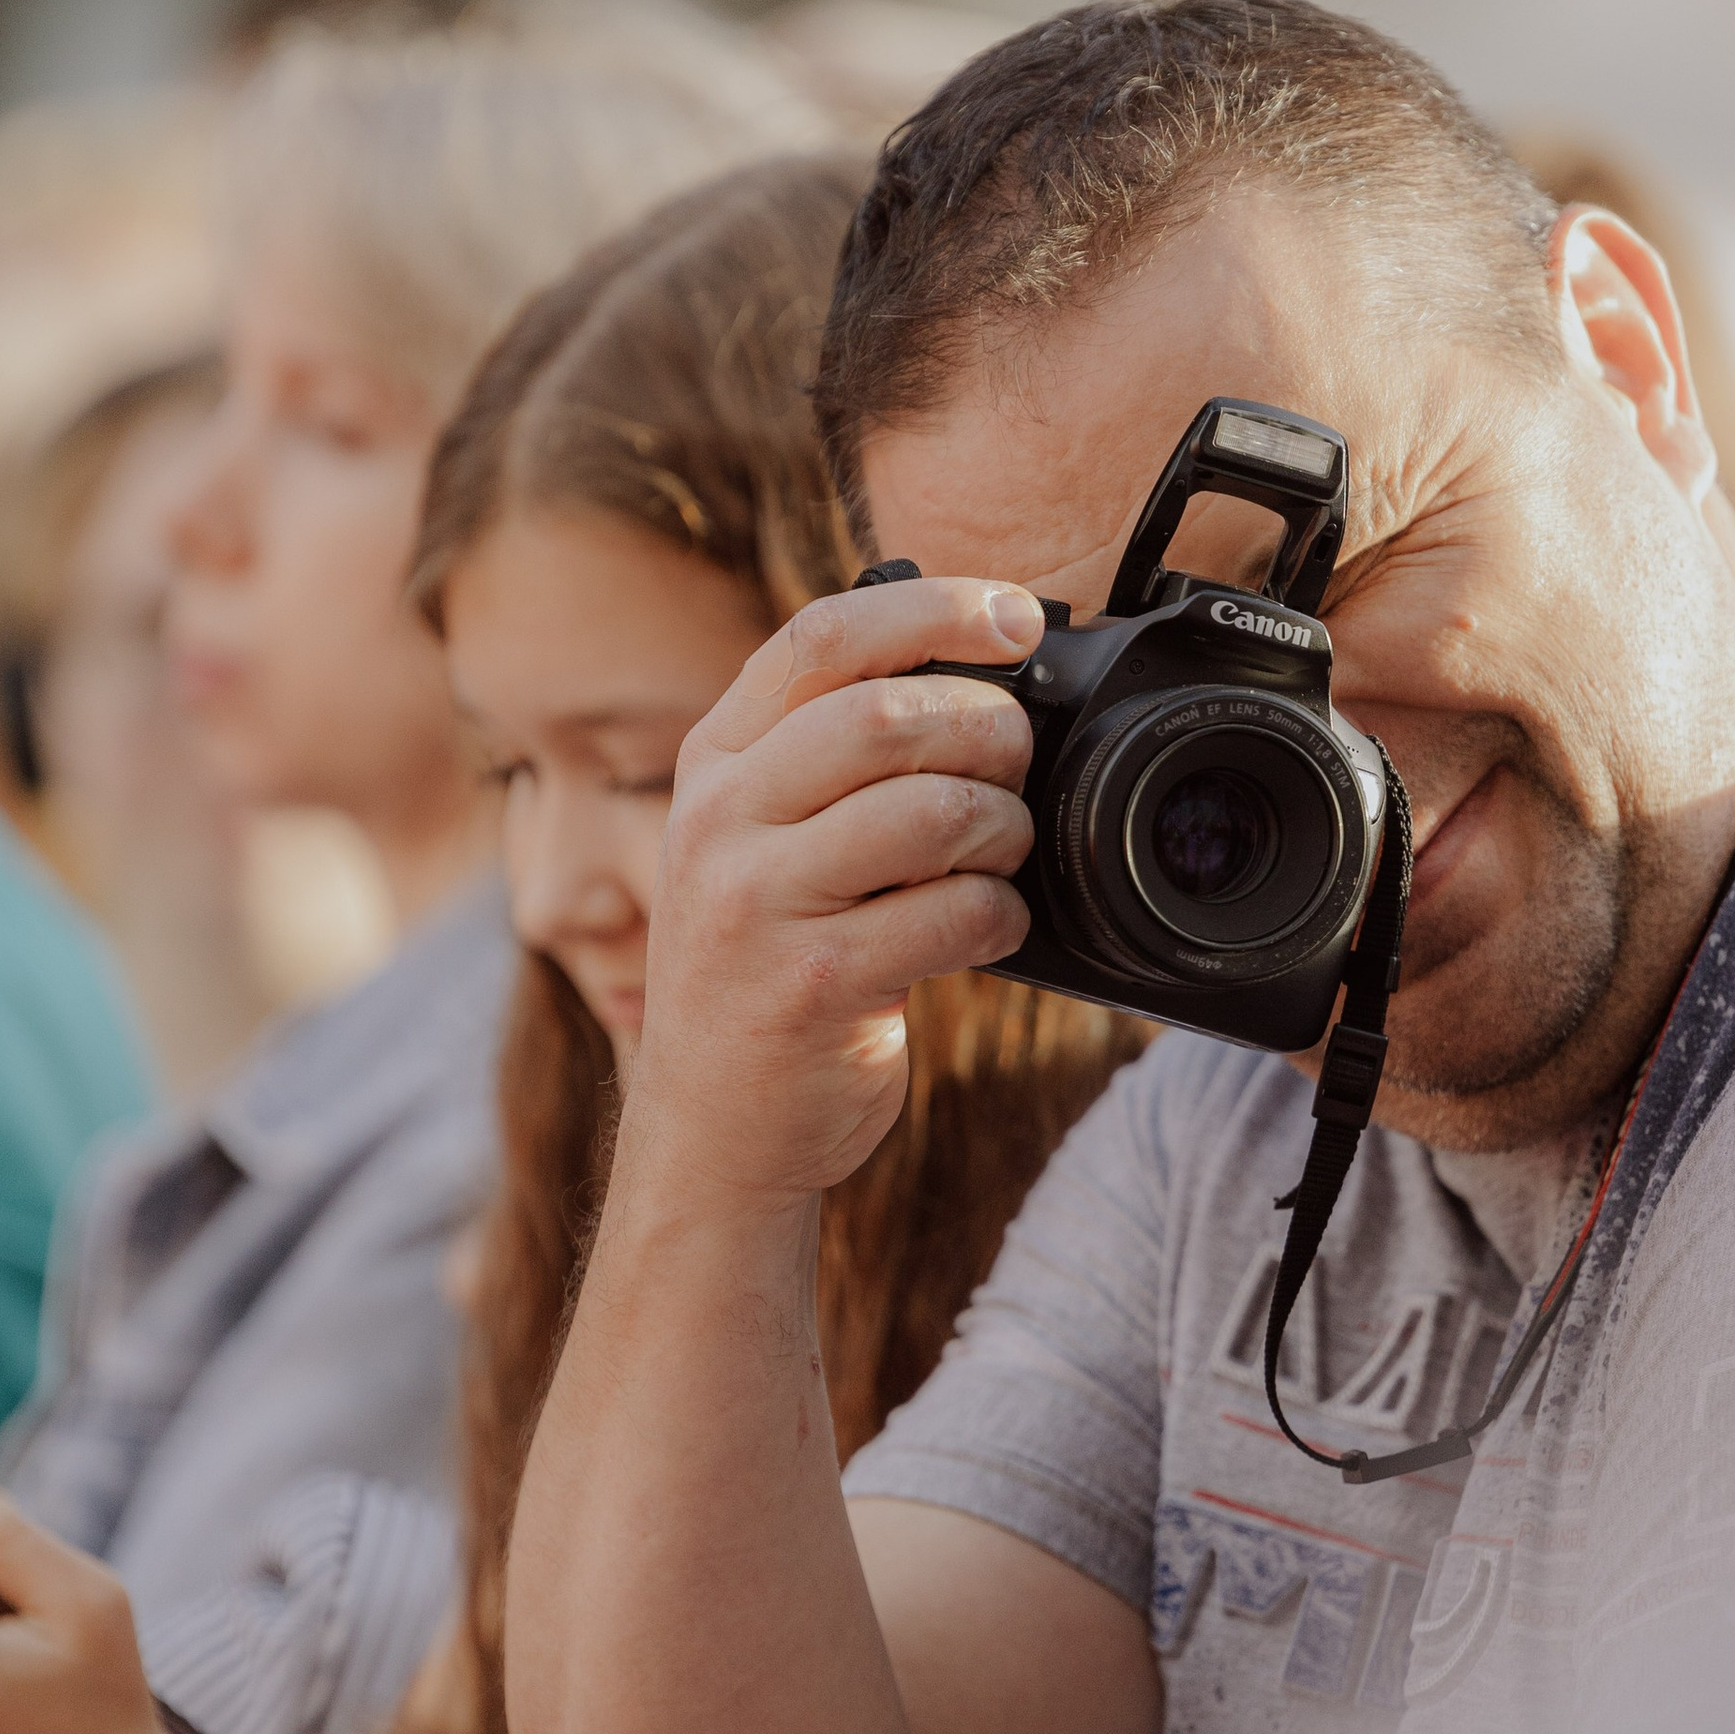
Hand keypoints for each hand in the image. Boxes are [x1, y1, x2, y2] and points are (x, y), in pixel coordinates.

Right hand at [630, 575, 1043, 1213]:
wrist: (715, 1126)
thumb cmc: (769, 962)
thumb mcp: (765, 839)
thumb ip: (834, 755)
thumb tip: (983, 667)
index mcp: (715, 762)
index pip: (824, 636)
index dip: (936, 607)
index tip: (1019, 616)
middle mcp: (720, 821)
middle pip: (890, 713)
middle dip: (991, 729)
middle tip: (1020, 762)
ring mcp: (755, 905)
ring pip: (934, 811)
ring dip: (1006, 828)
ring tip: (1004, 854)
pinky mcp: (810, 986)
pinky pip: (953, 914)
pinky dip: (1000, 916)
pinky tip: (989, 930)